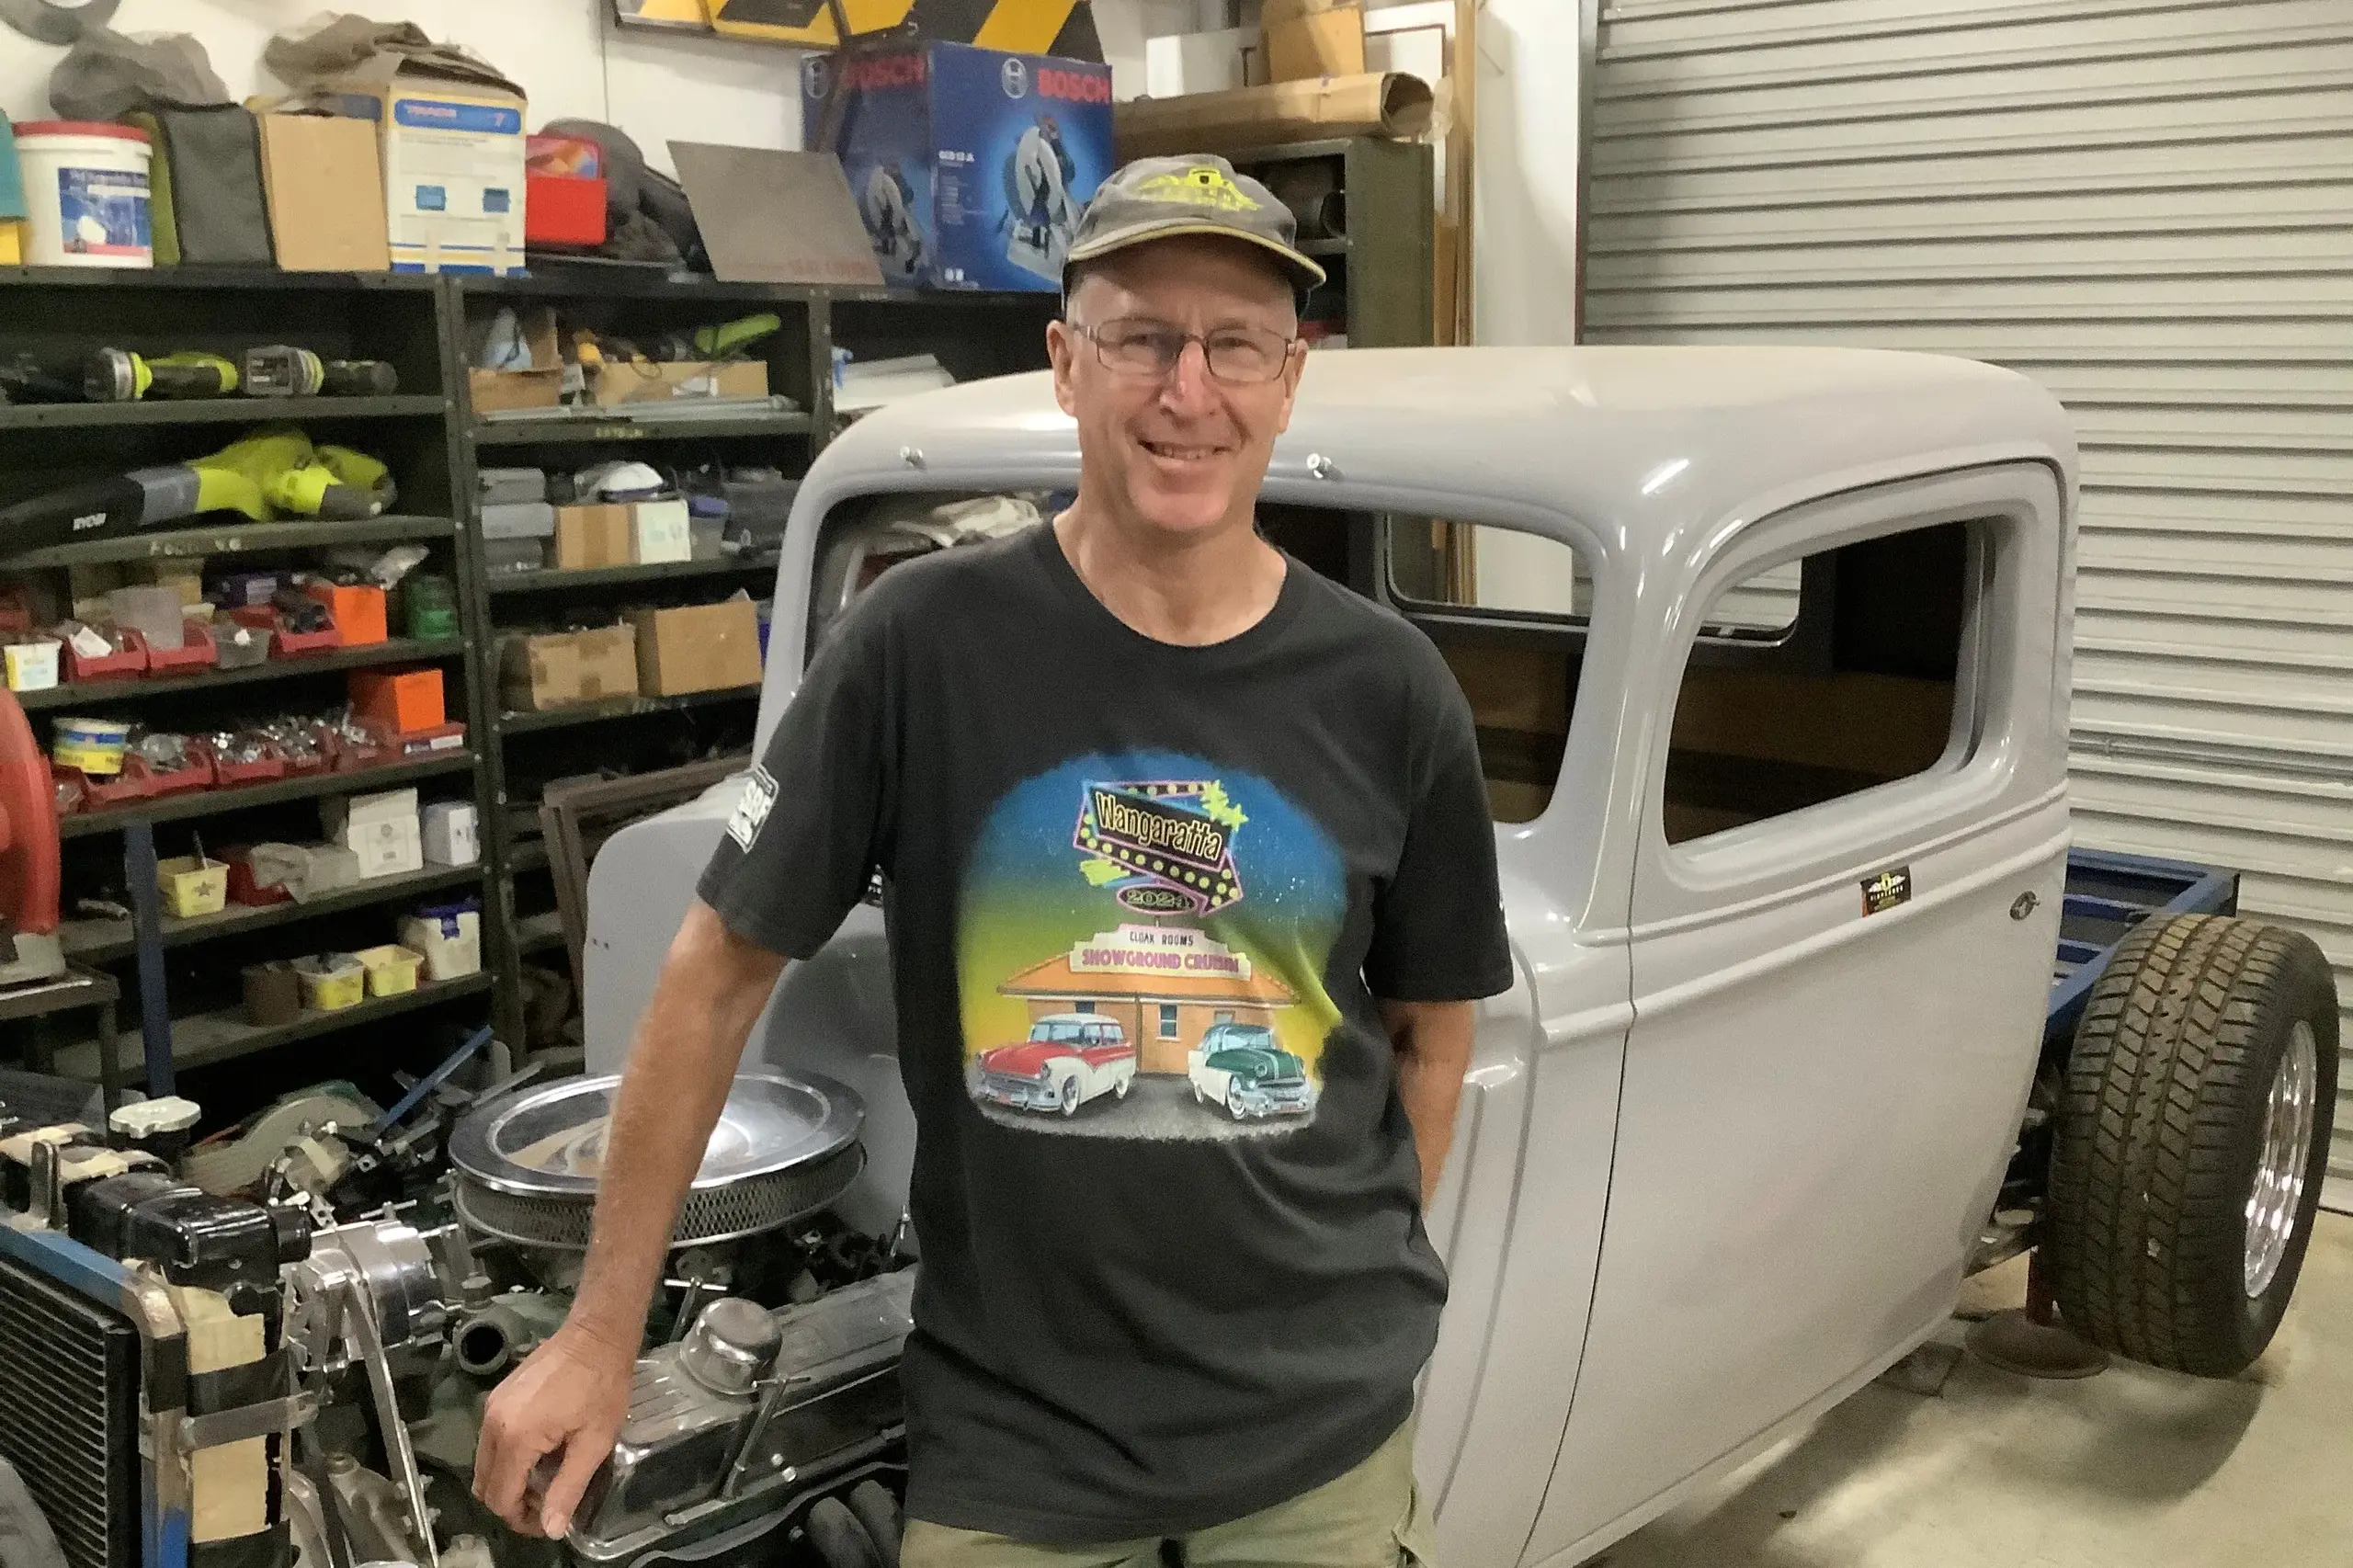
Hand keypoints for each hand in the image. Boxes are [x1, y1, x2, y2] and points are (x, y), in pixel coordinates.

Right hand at [473, 1322, 636, 1537]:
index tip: (546, 1521)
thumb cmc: (602, 1387)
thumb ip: (568, 1488)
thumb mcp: (594, 1442)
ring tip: (545, 1479)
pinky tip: (539, 1454)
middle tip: (545, 1503)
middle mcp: (492, 1424)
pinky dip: (507, 1458)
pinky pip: (490, 1441)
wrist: (595, 1335)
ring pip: (484, 1464)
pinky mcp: (496, 1397)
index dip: (520, 1519)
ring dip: (508, 1481)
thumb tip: (550, 1530)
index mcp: (516, 1437)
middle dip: (511, 1503)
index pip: (500, 1497)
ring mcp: (491, 1408)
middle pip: (484, 1484)